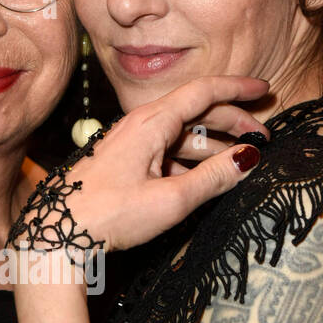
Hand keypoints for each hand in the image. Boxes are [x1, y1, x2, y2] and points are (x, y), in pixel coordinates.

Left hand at [49, 76, 269, 253]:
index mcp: (152, 122)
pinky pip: (165, 153)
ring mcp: (131, 143)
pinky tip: (204, 180)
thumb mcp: (170, 200)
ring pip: (182, 135)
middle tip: (262, 137)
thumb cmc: (109, 214)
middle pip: (196, 112)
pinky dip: (190, 161)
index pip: (204, 91)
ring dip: (213, 146)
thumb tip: (249, 159)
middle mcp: (140, 125)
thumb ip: (213, 178)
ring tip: (240, 163)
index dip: (237, 89)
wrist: (58, 232)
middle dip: (232, 121)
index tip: (265, 90)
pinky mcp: (124, 163)